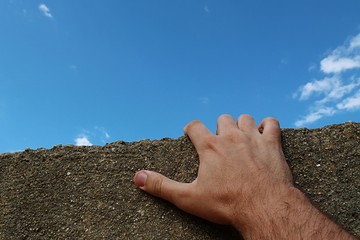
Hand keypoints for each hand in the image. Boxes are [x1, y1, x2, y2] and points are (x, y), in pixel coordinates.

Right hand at [134, 114, 292, 226]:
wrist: (264, 207)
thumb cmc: (226, 203)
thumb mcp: (189, 198)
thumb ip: (162, 186)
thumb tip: (138, 177)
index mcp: (210, 146)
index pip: (195, 126)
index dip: (191, 128)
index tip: (191, 133)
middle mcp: (230, 136)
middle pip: (222, 119)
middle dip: (218, 127)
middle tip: (219, 139)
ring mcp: (252, 138)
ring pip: (245, 118)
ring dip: (241, 124)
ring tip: (240, 134)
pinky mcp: (272, 144)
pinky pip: (271, 123)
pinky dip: (268, 125)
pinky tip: (265, 131)